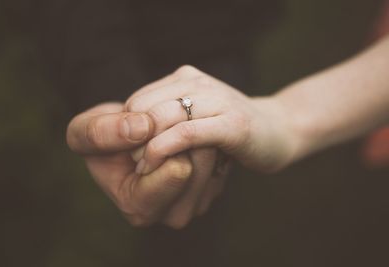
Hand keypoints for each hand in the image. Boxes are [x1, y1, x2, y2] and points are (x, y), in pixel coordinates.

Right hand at [66, 103, 226, 228]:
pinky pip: (223, 152)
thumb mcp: (84, 133)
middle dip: (181, 133)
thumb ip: (101, 133)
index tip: (145, 127)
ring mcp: (195, 201)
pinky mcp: (212, 186)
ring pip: (215, 155)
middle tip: (159, 128)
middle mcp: (172, 213)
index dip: (162, 139)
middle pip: (202, 164)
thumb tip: (143, 126)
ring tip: (170, 128)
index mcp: (139, 207)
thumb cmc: (104, 138)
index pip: (178, 170)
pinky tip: (186, 136)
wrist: (128, 137)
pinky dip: (206, 135)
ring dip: (195, 130)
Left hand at [125, 65, 295, 174]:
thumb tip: (132, 132)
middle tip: (132, 162)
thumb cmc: (230, 129)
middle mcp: (199, 83)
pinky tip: (155, 165)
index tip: (129, 150)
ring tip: (142, 168)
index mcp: (186, 79)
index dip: (127, 127)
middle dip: (132, 138)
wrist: (278, 130)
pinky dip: (164, 150)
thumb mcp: (196, 116)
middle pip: (145, 106)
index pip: (139, 99)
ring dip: (144, 147)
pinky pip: (187, 133)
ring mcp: (217, 101)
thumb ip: (169, 116)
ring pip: (162, 118)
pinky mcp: (232, 124)